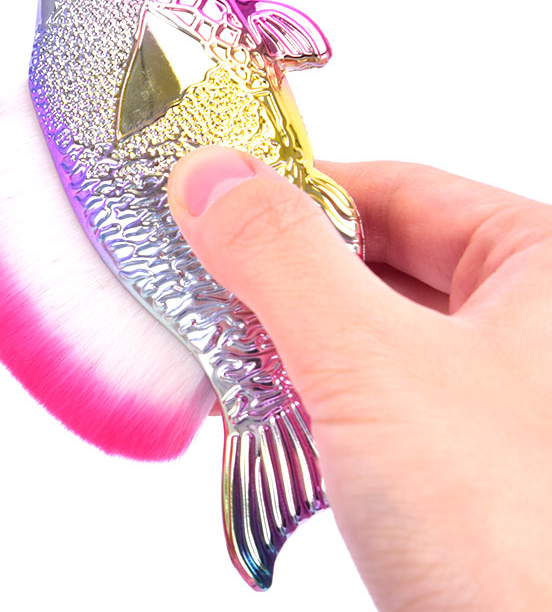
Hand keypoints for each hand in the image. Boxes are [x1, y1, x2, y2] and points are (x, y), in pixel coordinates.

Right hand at [167, 147, 551, 610]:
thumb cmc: (512, 539)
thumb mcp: (373, 370)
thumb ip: (282, 260)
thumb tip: (208, 178)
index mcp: (544, 265)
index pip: (396, 188)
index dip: (296, 190)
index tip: (213, 202)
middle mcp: (527, 322)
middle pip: (373, 257)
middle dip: (281, 277)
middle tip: (200, 281)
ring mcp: (494, 390)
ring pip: (363, 327)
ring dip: (285, 340)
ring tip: (217, 354)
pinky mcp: (461, 452)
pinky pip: (367, 390)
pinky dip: (306, 392)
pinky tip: (255, 412)